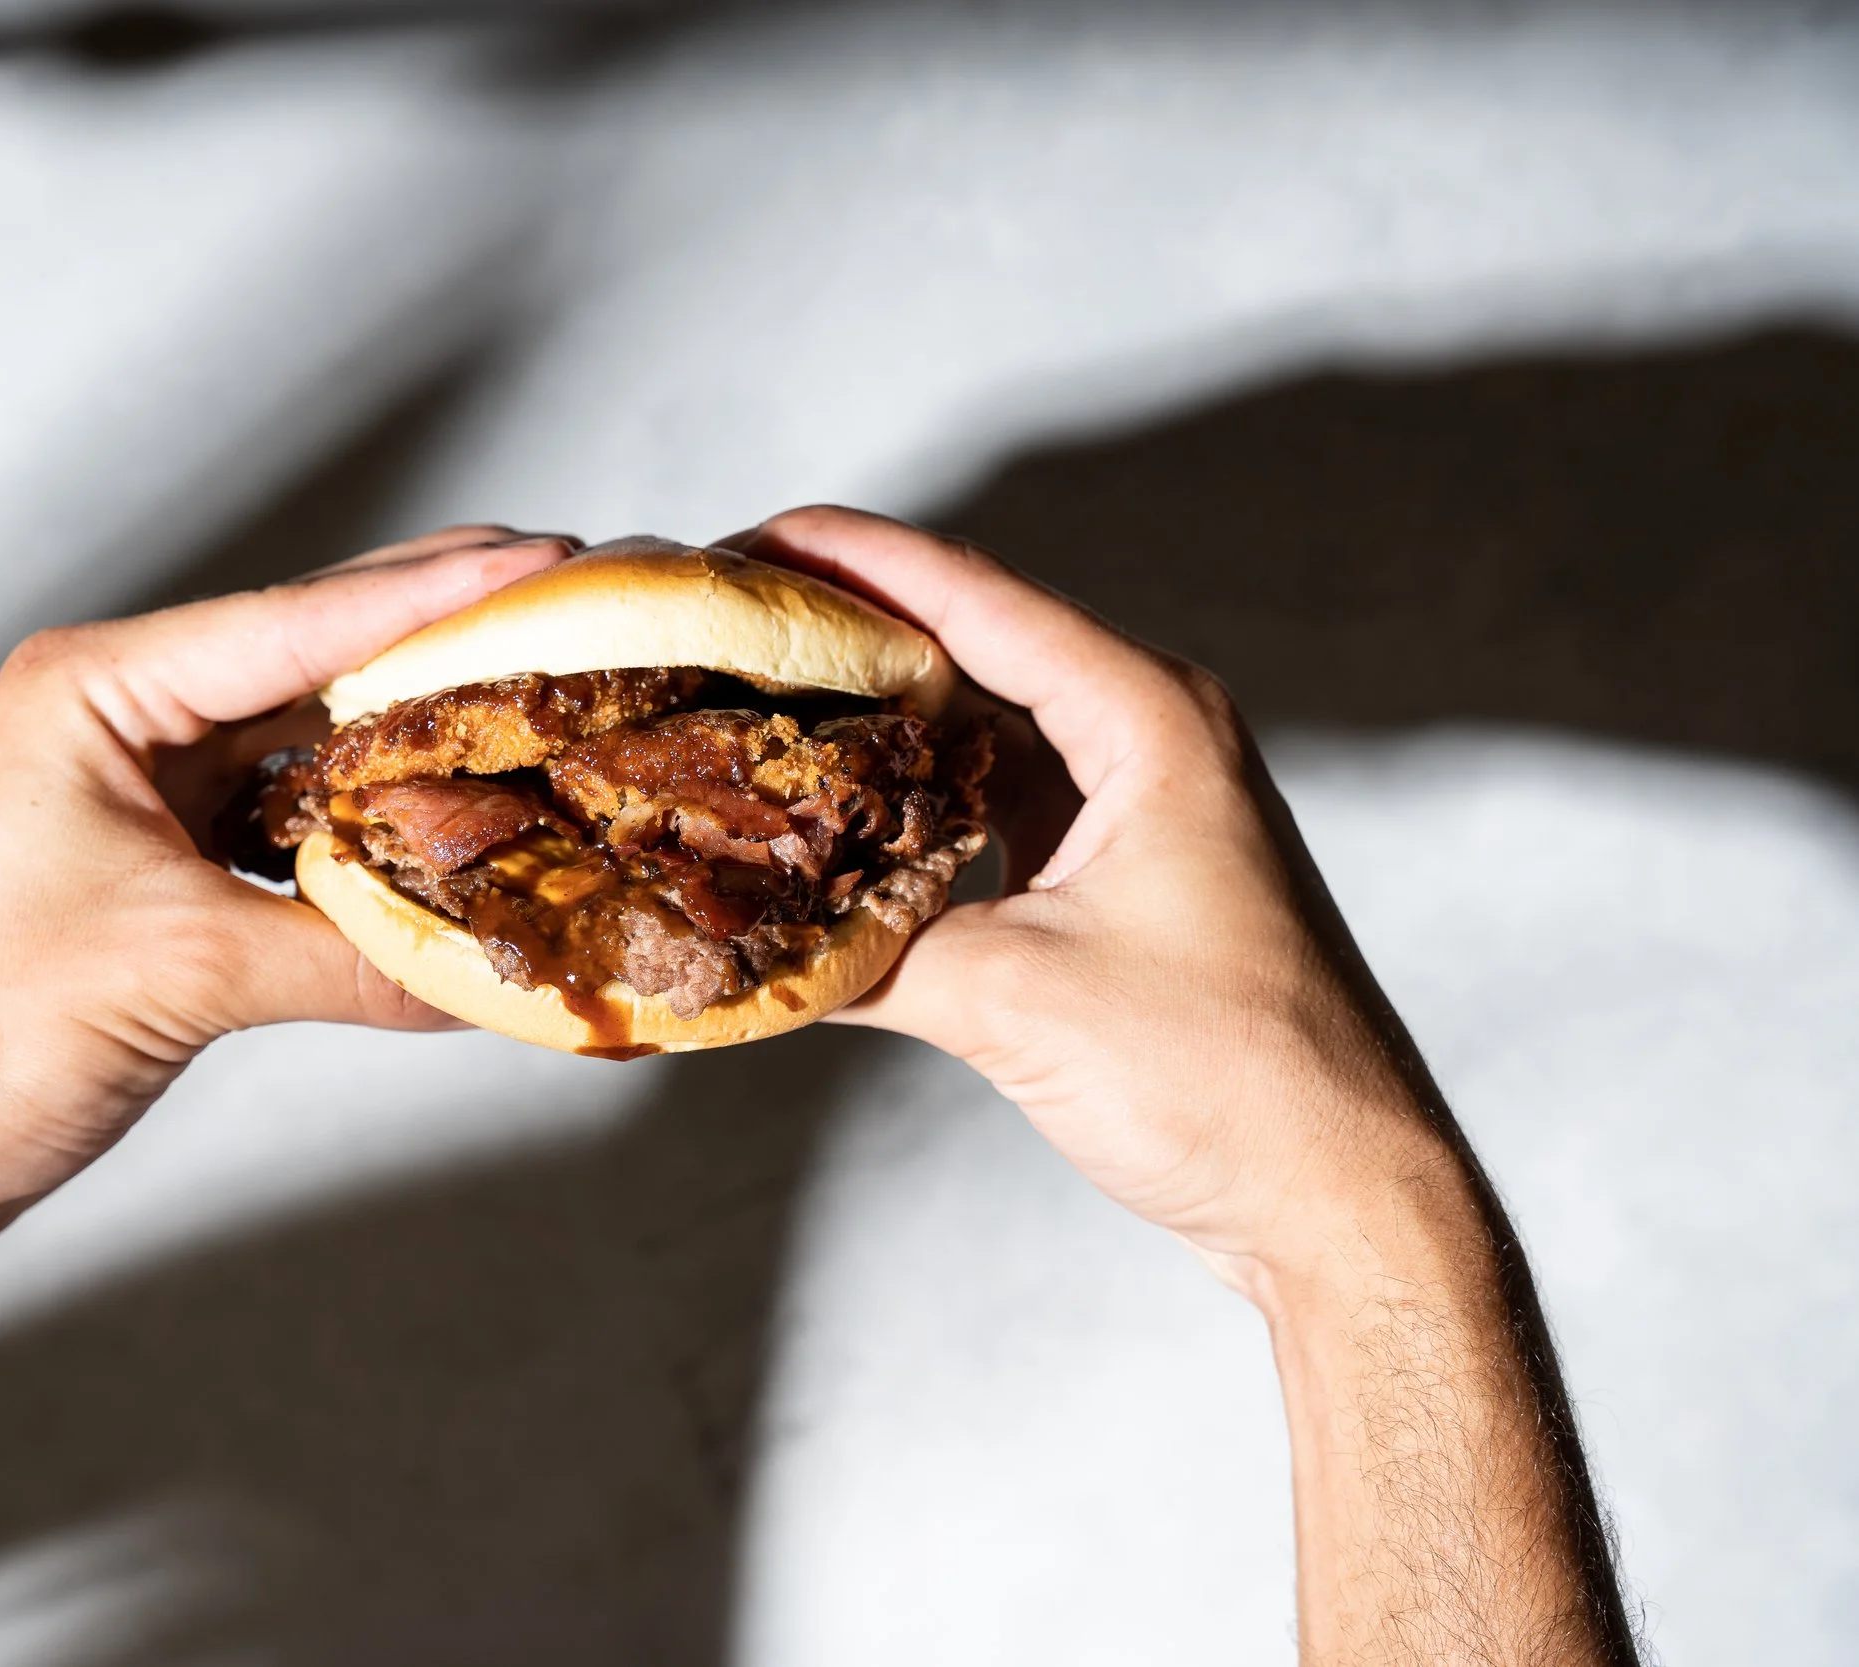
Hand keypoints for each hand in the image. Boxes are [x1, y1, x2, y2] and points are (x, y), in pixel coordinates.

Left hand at [0, 526, 572, 1247]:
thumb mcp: (183, 972)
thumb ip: (354, 958)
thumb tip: (498, 975)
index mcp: (98, 689)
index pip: (300, 622)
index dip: (435, 595)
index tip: (548, 563)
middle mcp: (121, 719)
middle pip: (313, 664)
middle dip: (438, 644)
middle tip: (569, 612)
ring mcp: (141, 793)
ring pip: (311, 748)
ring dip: (412, 747)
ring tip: (532, 716)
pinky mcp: (161, 870)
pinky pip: (294, 830)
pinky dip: (371, 836)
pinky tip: (450, 836)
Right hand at [737, 509, 1637, 1663]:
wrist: (1340, 1197)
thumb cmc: (1225, 1079)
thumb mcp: (1014, 1000)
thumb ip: (866, 952)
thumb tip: (741, 939)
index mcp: (1149, 723)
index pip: (978, 603)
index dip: (858, 563)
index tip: (756, 537)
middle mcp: (1152, 741)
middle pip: (975, 655)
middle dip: (850, 642)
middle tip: (733, 629)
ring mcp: (1142, 811)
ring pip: (981, 739)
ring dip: (881, 733)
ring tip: (764, 717)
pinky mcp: (1123, 880)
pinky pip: (996, 812)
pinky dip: (918, 813)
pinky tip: (838, 828)